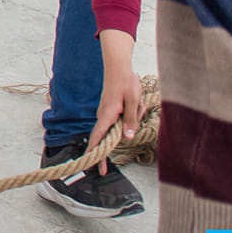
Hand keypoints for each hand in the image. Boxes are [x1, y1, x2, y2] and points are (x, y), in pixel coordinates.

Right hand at [89, 29, 142, 174]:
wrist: (118, 66)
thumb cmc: (125, 82)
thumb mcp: (133, 102)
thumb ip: (131, 120)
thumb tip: (127, 139)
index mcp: (107, 115)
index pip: (98, 138)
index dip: (95, 153)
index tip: (94, 166)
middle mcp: (104, 116)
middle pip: (108, 137)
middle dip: (117, 140)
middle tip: (110, 158)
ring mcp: (107, 113)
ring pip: (119, 126)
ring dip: (131, 119)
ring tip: (137, 102)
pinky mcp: (111, 110)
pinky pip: (122, 119)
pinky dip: (131, 113)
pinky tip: (136, 101)